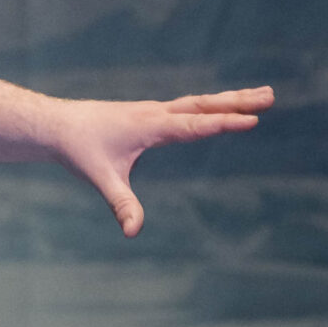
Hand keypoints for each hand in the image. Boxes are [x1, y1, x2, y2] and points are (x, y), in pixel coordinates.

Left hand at [57, 86, 271, 235]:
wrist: (55, 125)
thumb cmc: (77, 151)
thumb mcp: (102, 180)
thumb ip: (121, 205)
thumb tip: (132, 232)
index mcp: (150, 126)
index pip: (195, 125)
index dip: (224, 124)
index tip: (253, 120)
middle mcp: (156, 113)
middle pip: (204, 105)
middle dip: (238, 102)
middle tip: (272, 96)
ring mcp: (152, 110)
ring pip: (197, 102)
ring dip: (229, 99)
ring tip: (260, 94)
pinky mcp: (147, 112)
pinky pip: (186, 106)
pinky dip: (209, 103)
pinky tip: (218, 105)